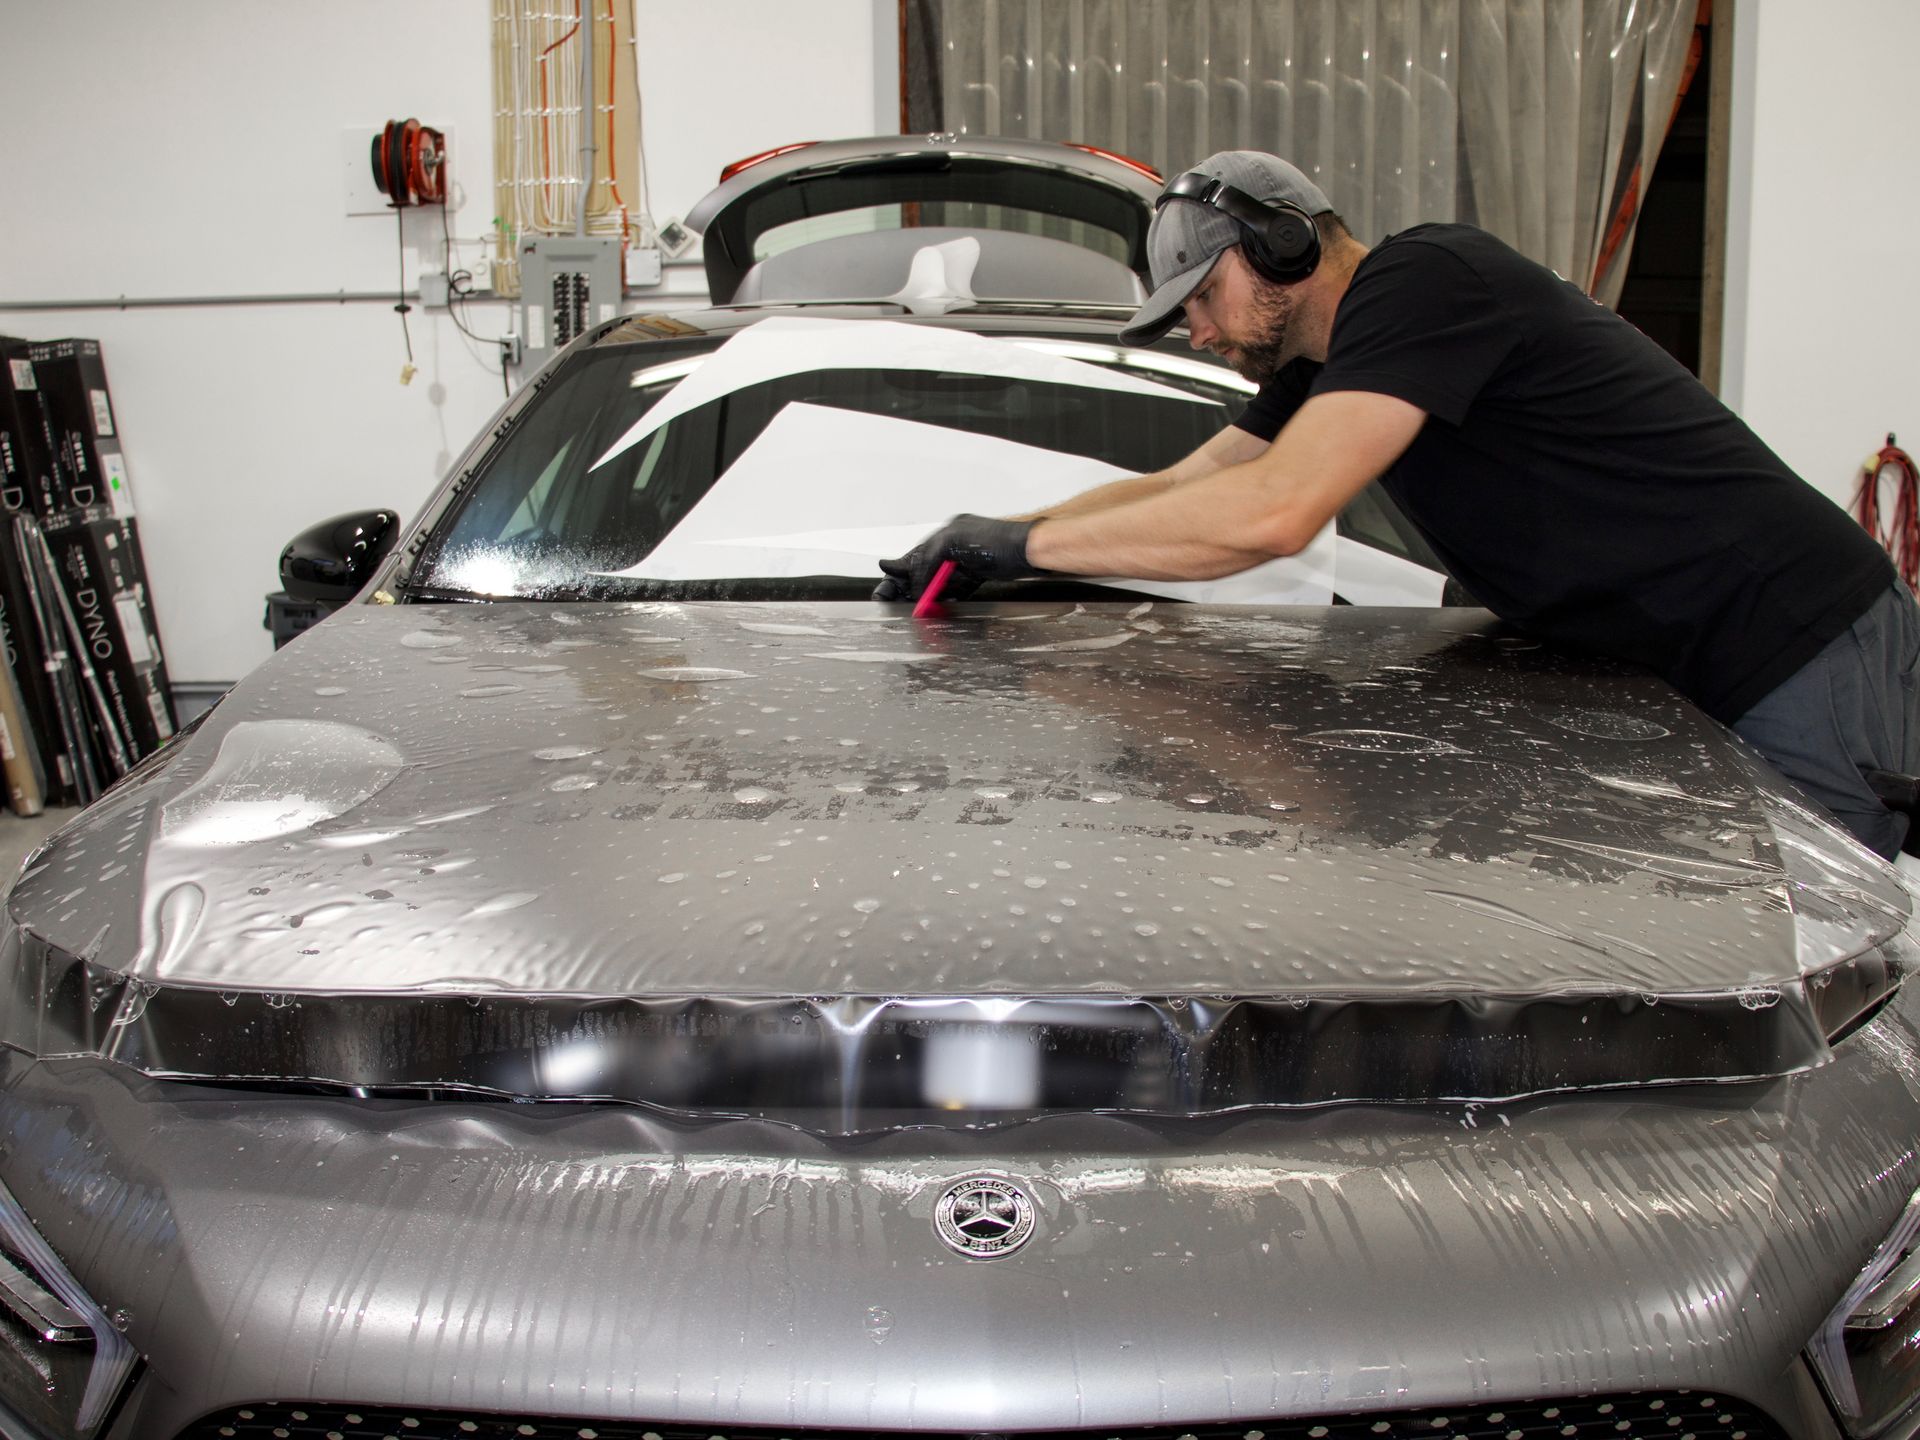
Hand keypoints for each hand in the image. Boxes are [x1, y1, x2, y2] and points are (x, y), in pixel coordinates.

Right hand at [873, 515, 1041, 601]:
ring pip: (938, 583)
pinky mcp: (979, 576)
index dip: (895, 576)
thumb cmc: (996, 541)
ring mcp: (965, 563)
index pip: (911, 559)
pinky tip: (937, 608)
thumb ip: (927, 561)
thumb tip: (915, 583)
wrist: (1029, 551)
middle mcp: (952, 549)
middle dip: (906, 589)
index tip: (883, 594)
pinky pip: (956, 590)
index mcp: (943, 537)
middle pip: (922, 572)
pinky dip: (945, 599)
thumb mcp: (951, 544)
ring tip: (913, 611)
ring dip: (925, 597)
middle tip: (893, 605)